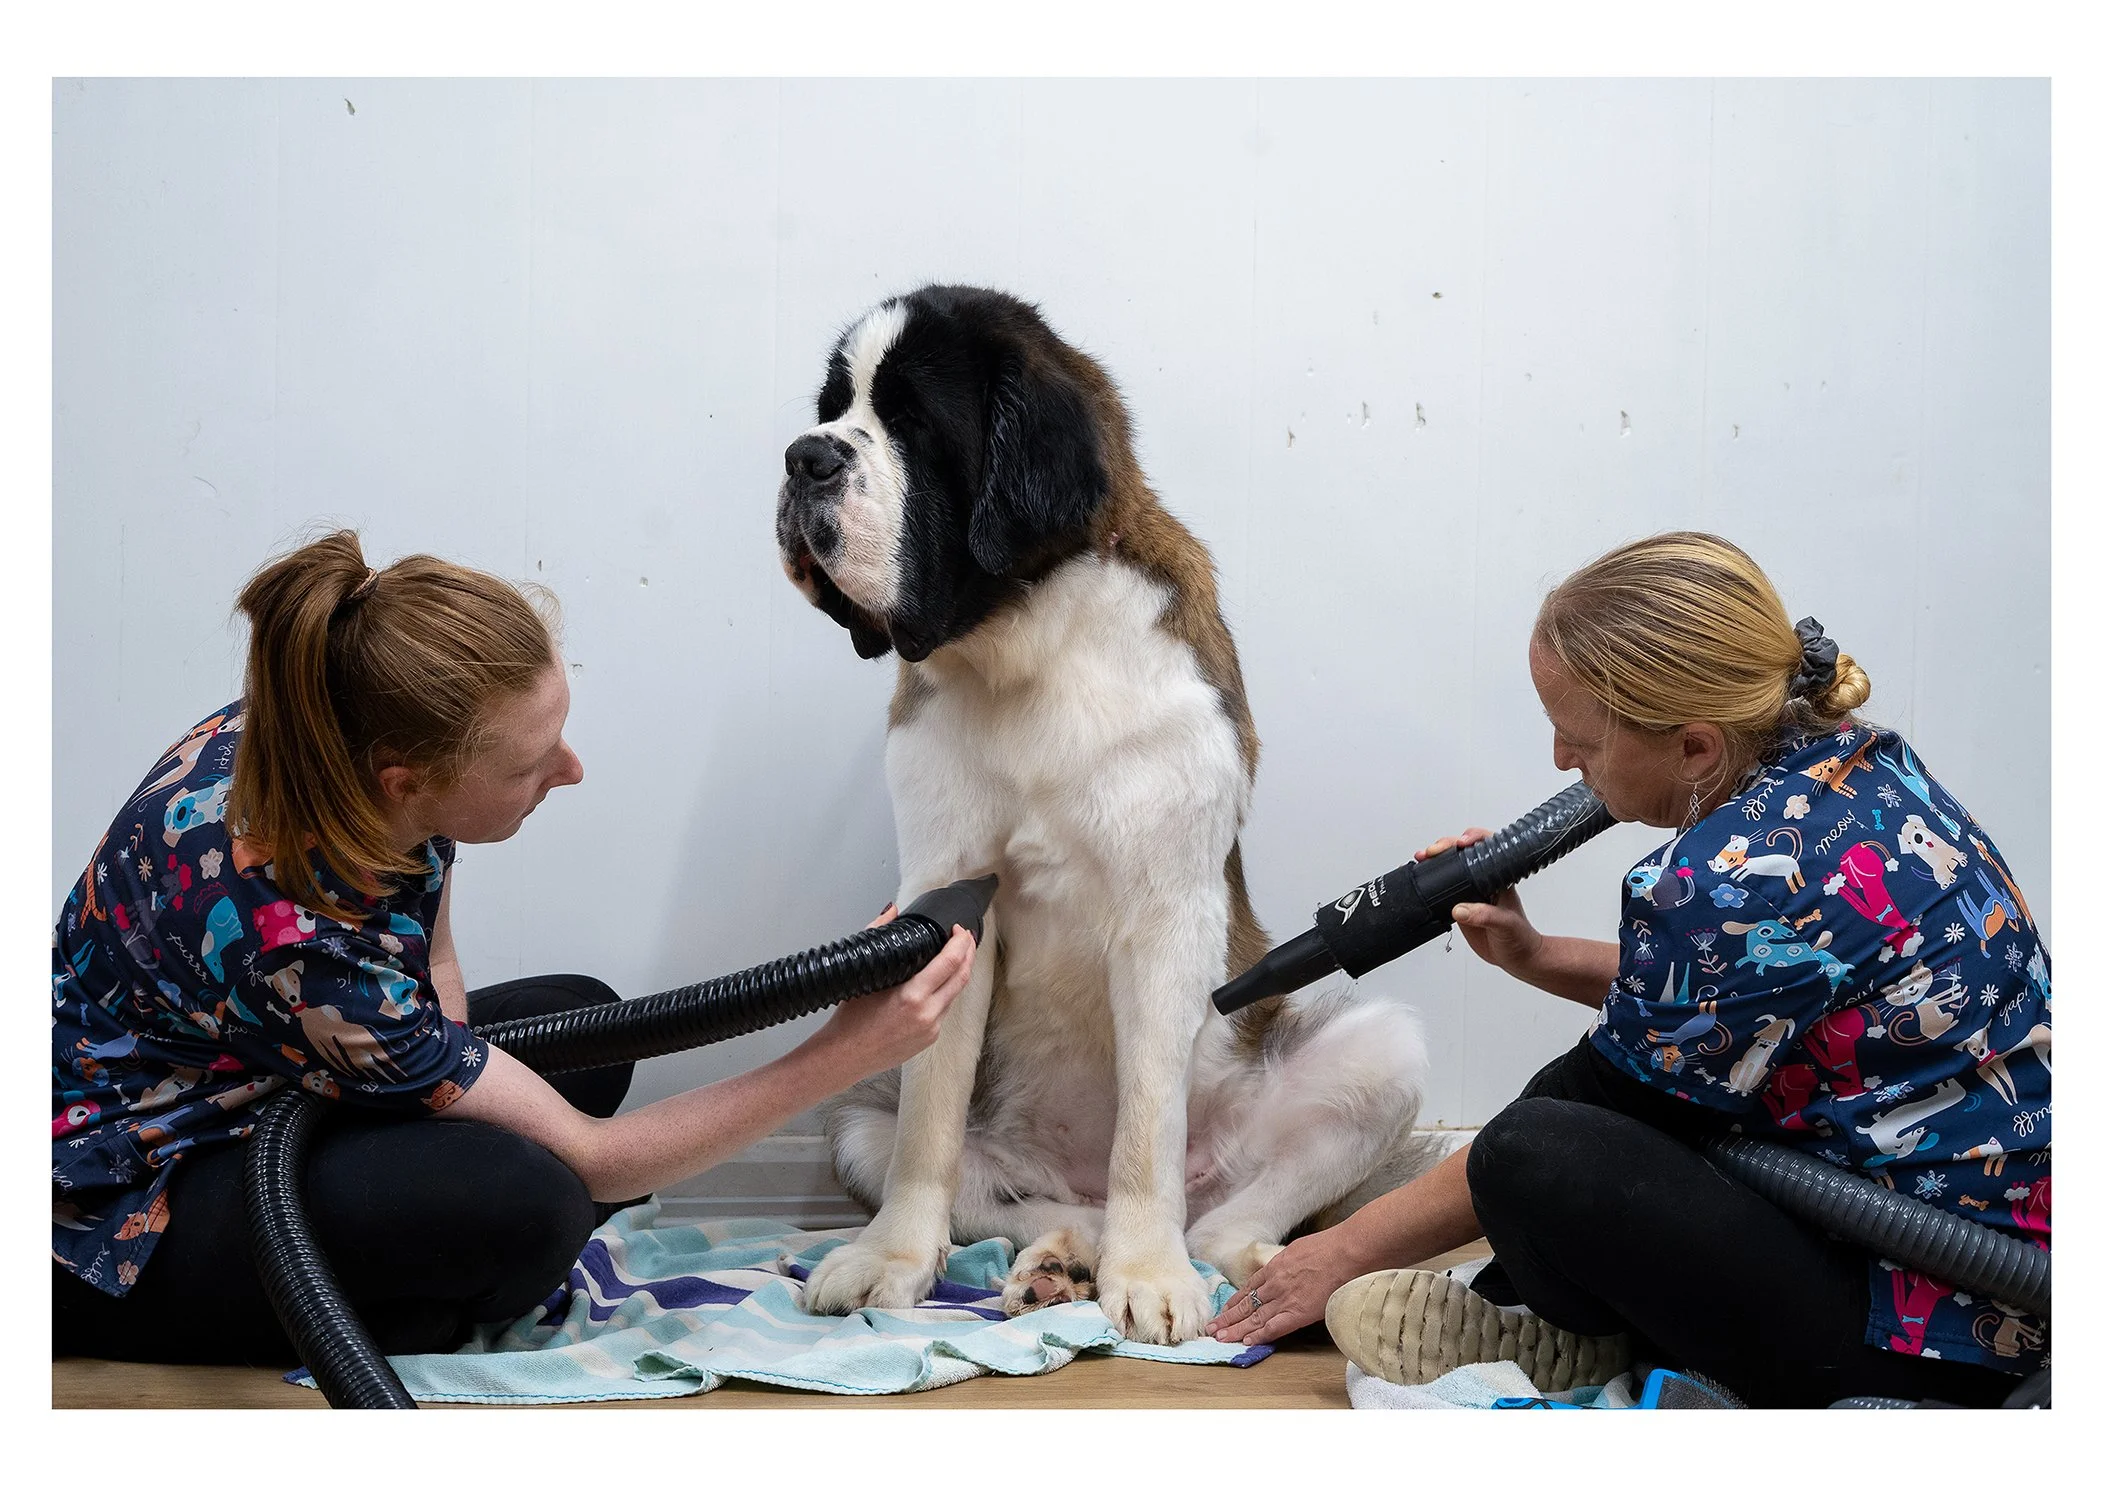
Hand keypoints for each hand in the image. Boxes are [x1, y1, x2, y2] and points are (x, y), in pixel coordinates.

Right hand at [805, 920, 975, 1082]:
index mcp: (912, 997)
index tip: (959, 930)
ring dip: (959, 973)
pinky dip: (945, 994)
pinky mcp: (931, 1039)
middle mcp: (927, 1015)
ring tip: (956, 957)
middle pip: (962, 977)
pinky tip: (939, 984)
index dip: (960, 943)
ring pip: (955, 995)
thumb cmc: (850, 1020)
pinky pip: (944, 1011)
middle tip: (966, 938)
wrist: (845, 1056)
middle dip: (969, 954)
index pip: (950, 963)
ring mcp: (931, 1029)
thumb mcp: (863, 972)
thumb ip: (878, 934)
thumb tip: (891, 911)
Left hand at [1205, 1229, 1361, 1346]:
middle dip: (1228, 1317)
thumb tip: (1294, 1267)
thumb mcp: (1303, 1250)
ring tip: (1220, 1338)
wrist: (1346, 1252)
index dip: (1237, 1300)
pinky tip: (1245, 1342)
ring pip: (1254, 1317)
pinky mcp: (1297, 1312)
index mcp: (1276, 1266)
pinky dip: (1258, 1335)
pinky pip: (1273, 1327)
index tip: (1226, 1309)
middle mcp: (1275, 1283)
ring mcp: (1284, 1298)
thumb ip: (1292, 1262)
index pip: (1250, 1287)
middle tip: (1212, 1328)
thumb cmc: (1332, 1247)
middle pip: (1246, 1303)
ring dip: (1235, 1329)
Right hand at [1416, 828, 1542, 976]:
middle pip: (1464, 853)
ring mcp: (1471, 892)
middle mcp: (1485, 880)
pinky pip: (1443, 888)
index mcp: (1500, 878)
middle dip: (1446, 846)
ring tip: (1422, 858)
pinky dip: (1430, 881)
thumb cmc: (1520, 938)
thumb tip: (1460, 909)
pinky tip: (1421, 877)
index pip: (1488, 848)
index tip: (1460, 843)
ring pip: (1451, 867)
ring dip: (1435, 859)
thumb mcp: (1506, 925)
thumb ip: (1485, 916)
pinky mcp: (1460, 905)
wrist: (1516, 958)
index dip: (1474, 838)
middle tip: (1433, 851)